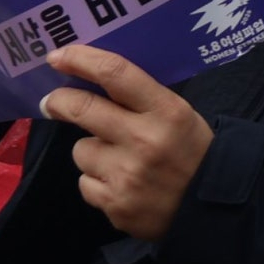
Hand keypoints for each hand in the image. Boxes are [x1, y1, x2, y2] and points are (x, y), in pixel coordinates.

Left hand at [42, 45, 213, 241]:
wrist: (212, 208)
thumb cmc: (191, 152)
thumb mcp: (178, 115)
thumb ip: (140, 99)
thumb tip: (90, 80)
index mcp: (165, 110)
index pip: (116, 73)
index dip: (81, 60)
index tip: (58, 56)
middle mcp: (144, 140)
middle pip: (83, 108)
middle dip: (59, 102)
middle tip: (52, 102)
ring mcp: (127, 174)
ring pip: (81, 150)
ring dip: (92, 152)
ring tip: (119, 162)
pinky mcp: (115, 204)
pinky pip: (85, 183)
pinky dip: (98, 183)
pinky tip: (121, 185)